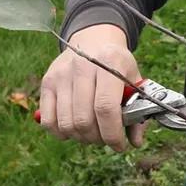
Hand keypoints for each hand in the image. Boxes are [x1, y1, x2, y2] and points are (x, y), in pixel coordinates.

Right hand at [39, 24, 148, 151]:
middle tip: (107, 139)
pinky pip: (48, 121)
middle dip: (99, 139)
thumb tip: (136, 142)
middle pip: (84, 120)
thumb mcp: (135, 81)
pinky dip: (62, 133)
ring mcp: (61, 75)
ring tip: (93, 134)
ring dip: (82, 138)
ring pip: (67, 124)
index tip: (120, 145)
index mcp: (110, 63)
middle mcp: (82, 67)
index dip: (113, 134)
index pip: (106, 108)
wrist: (93, 40)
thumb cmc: (118, 66)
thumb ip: (139, 111)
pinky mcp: (47, 82)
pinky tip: (75, 130)